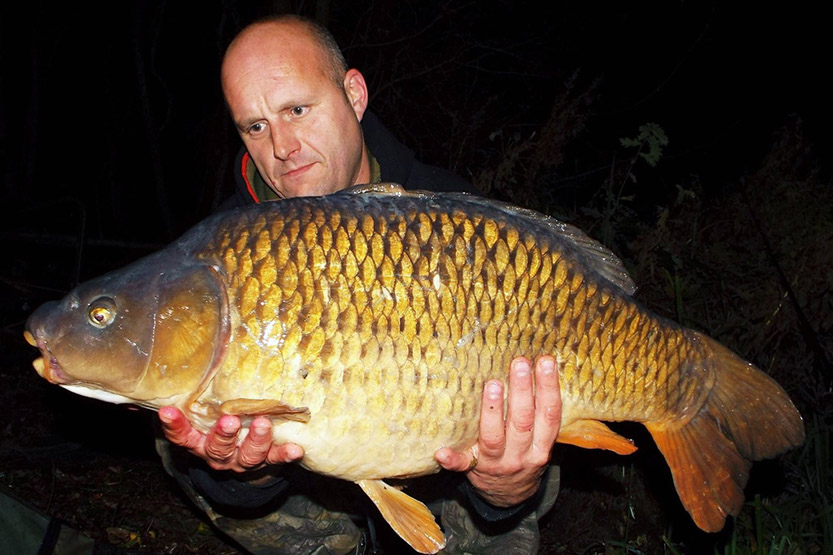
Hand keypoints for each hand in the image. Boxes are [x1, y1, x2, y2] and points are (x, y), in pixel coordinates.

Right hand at [158, 406, 303, 471]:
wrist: (242, 458)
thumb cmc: (219, 426)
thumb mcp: (204, 416)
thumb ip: (197, 400)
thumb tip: (193, 365)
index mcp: (199, 442)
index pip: (182, 436)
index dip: (174, 425)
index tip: (167, 411)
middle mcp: (218, 454)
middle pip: (218, 447)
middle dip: (224, 434)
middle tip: (230, 420)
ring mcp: (242, 460)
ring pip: (248, 455)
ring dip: (256, 440)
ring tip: (263, 423)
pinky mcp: (265, 461)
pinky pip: (275, 459)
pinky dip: (285, 454)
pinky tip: (296, 449)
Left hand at [435, 356, 560, 506]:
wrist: (510, 496)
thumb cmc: (524, 455)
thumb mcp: (540, 440)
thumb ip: (539, 413)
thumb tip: (538, 365)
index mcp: (540, 445)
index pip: (548, 415)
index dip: (548, 388)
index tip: (545, 362)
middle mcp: (521, 454)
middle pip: (522, 422)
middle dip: (522, 391)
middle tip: (520, 363)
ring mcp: (496, 464)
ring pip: (494, 438)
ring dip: (492, 412)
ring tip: (492, 384)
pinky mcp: (473, 470)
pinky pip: (461, 465)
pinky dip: (452, 459)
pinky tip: (441, 451)